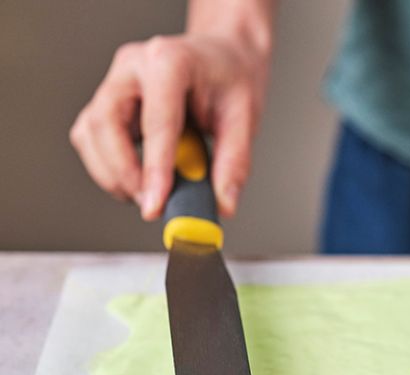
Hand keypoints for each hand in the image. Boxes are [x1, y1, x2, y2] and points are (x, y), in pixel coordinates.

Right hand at [69, 32, 269, 219]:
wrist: (222, 58)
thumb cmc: (231, 80)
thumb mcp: (245, 118)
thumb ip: (234, 162)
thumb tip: (223, 204)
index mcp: (170, 61)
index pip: (156, 121)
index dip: (154, 168)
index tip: (155, 205)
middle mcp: (133, 66)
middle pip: (105, 124)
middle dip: (123, 173)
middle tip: (151, 205)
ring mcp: (115, 82)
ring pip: (89, 133)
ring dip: (112, 174)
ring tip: (148, 196)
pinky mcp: (106, 102)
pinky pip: (90, 139)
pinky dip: (108, 167)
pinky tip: (138, 180)